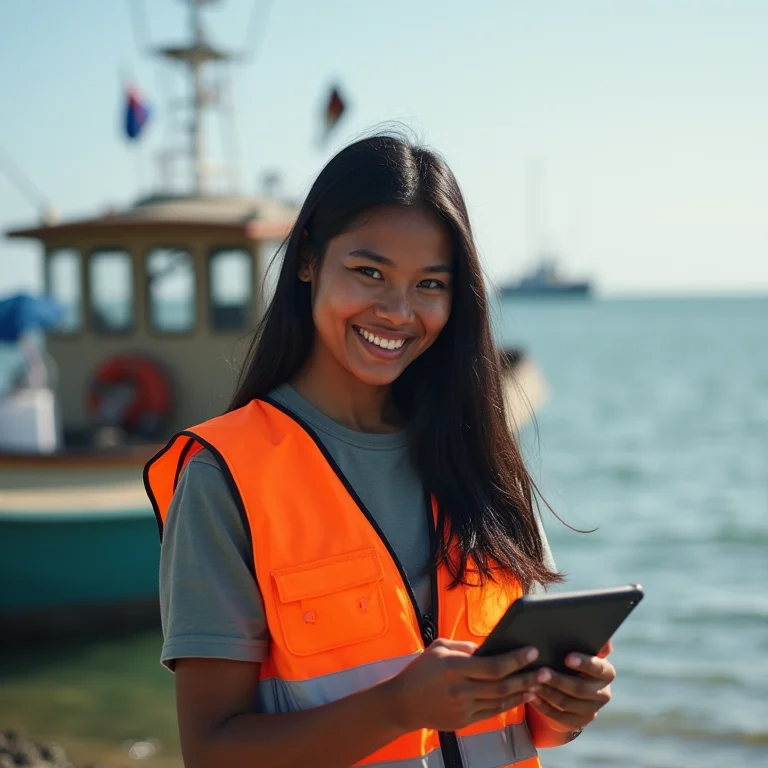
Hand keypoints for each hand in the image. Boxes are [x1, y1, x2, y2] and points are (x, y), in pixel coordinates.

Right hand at [384, 639, 542, 732]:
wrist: (402, 703)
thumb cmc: (421, 670)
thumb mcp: (439, 648)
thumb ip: (465, 646)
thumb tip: (490, 648)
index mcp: (454, 667)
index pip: (493, 665)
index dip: (515, 659)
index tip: (532, 651)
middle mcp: (460, 689)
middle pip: (502, 685)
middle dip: (527, 677)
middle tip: (546, 671)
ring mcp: (463, 708)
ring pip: (501, 701)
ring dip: (522, 693)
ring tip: (539, 684)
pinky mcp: (464, 721)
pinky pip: (492, 711)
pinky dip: (509, 704)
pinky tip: (520, 696)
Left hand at [527, 640, 614, 732]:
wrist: (573, 687)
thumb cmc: (573, 658)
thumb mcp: (581, 647)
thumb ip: (586, 638)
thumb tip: (597, 634)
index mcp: (606, 672)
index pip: (599, 668)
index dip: (584, 663)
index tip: (567, 657)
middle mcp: (603, 693)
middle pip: (580, 689)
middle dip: (558, 680)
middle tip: (540, 671)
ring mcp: (590, 710)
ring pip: (566, 703)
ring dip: (547, 692)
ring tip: (530, 682)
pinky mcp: (577, 722)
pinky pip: (558, 716)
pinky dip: (542, 706)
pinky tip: (530, 696)